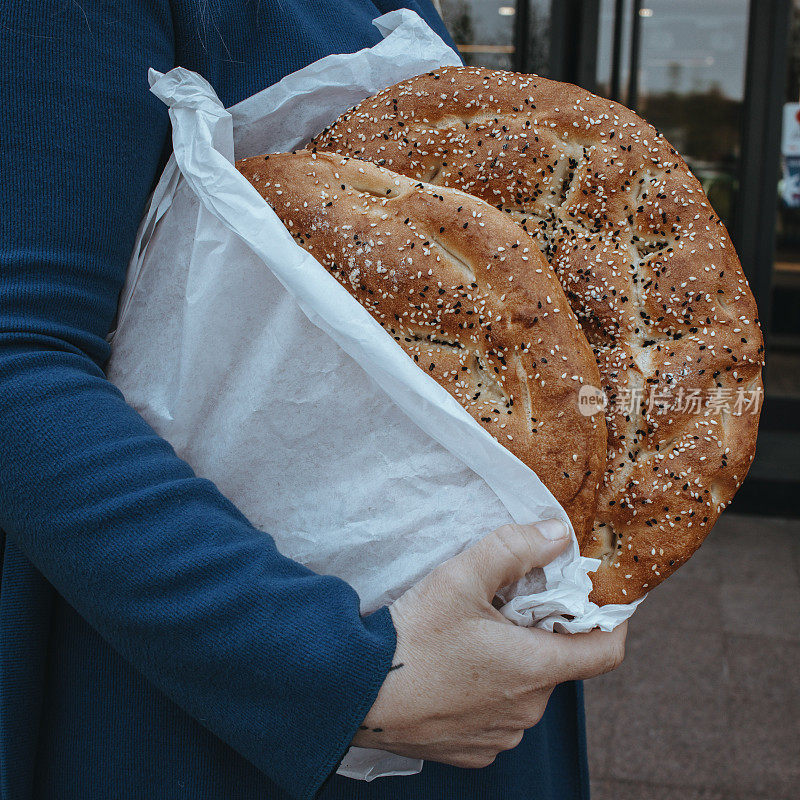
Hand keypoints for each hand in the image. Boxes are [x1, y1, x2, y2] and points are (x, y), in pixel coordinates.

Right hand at [352, 520, 626, 767]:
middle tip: (505, 607)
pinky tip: (454, 673)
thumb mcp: (461, 577)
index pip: (605, 652)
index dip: (612, 623)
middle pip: (556, 664)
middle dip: (540, 633)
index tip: (601, 602)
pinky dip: (488, 693)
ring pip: (525, 690)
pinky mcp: (473, 751)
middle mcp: (526, 711)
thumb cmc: (411, 637)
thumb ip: (513, 548)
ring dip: (512, 664)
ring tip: (471, 640)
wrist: (356, 692)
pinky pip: (498, 716)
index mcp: (534, 668)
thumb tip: (557, 534)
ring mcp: (500, 736)